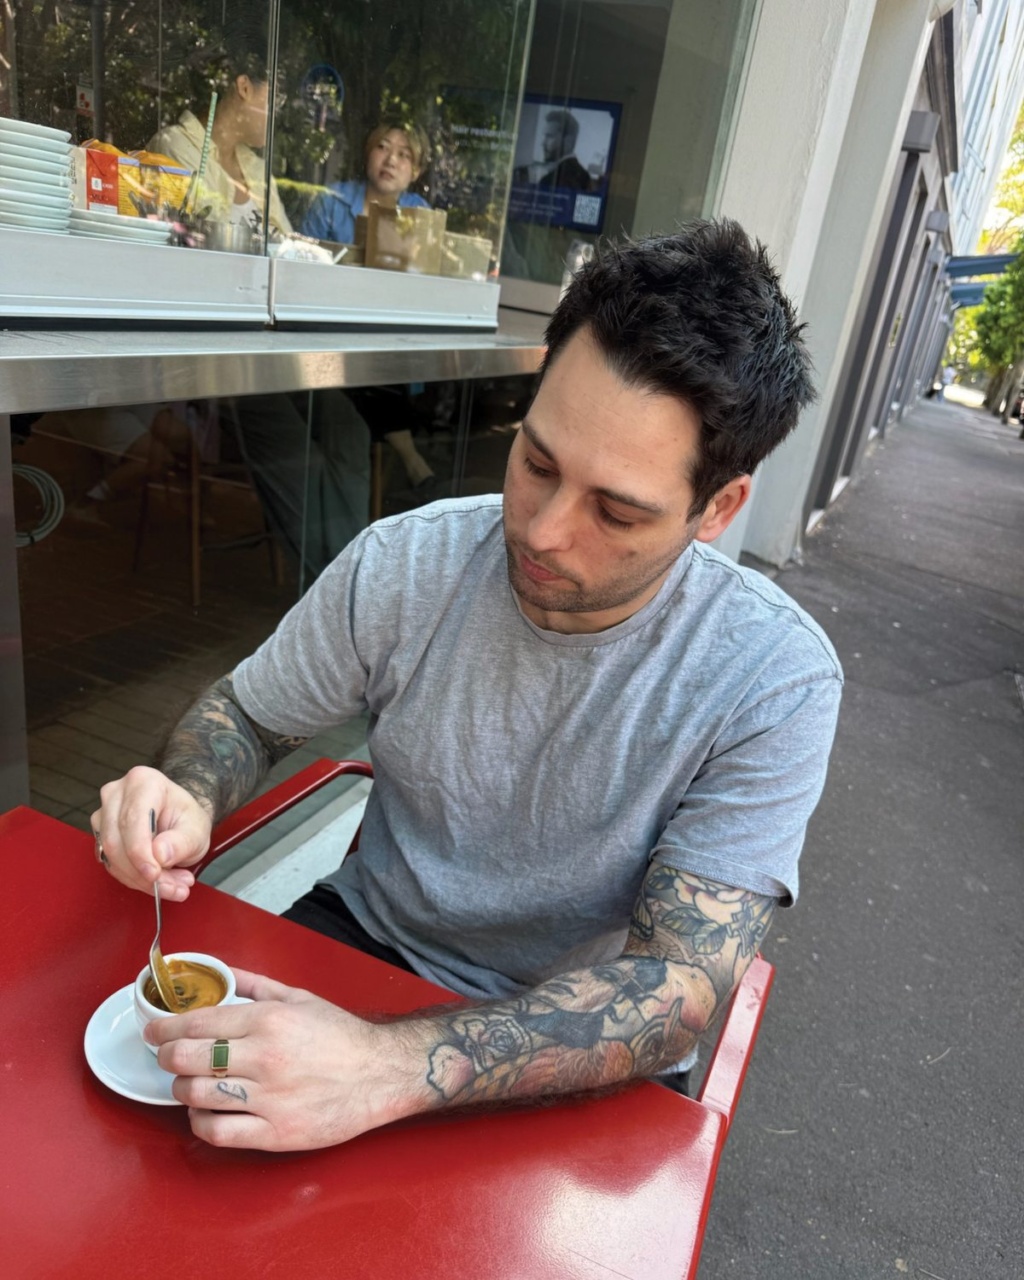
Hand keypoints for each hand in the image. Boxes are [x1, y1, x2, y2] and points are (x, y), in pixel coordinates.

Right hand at [91, 765, 212, 900]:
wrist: (177, 819)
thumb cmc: (186, 818)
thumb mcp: (196, 830)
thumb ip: (181, 842)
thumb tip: (159, 855)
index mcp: (143, 782)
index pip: (133, 820)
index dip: (140, 852)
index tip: (155, 875)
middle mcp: (116, 794)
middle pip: (117, 841)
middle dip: (143, 873)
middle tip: (174, 888)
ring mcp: (104, 814)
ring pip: (111, 855)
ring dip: (139, 879)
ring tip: (173, 886)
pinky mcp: (101, 835)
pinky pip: (110, 864)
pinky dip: (132, 878)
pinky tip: (156, 882)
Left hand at [146, 969, 410, 1150]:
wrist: (379, 1073)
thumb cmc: (340, 1035)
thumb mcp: (299, 997)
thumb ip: (256, 985)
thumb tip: (222, 973)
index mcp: (269, 1020)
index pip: (198, 1023)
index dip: (165, 1028)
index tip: (153, 1031)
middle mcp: (264, 1058)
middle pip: (189, 1059)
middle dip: (167, 1057)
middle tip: (167, 1057)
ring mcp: (268, 1098)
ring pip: (196, 1096)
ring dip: (181, 1090)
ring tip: (187, 1084)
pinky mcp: (274, 1133)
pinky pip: (217, 1132)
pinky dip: (200, 1122)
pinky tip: (205, 1111)